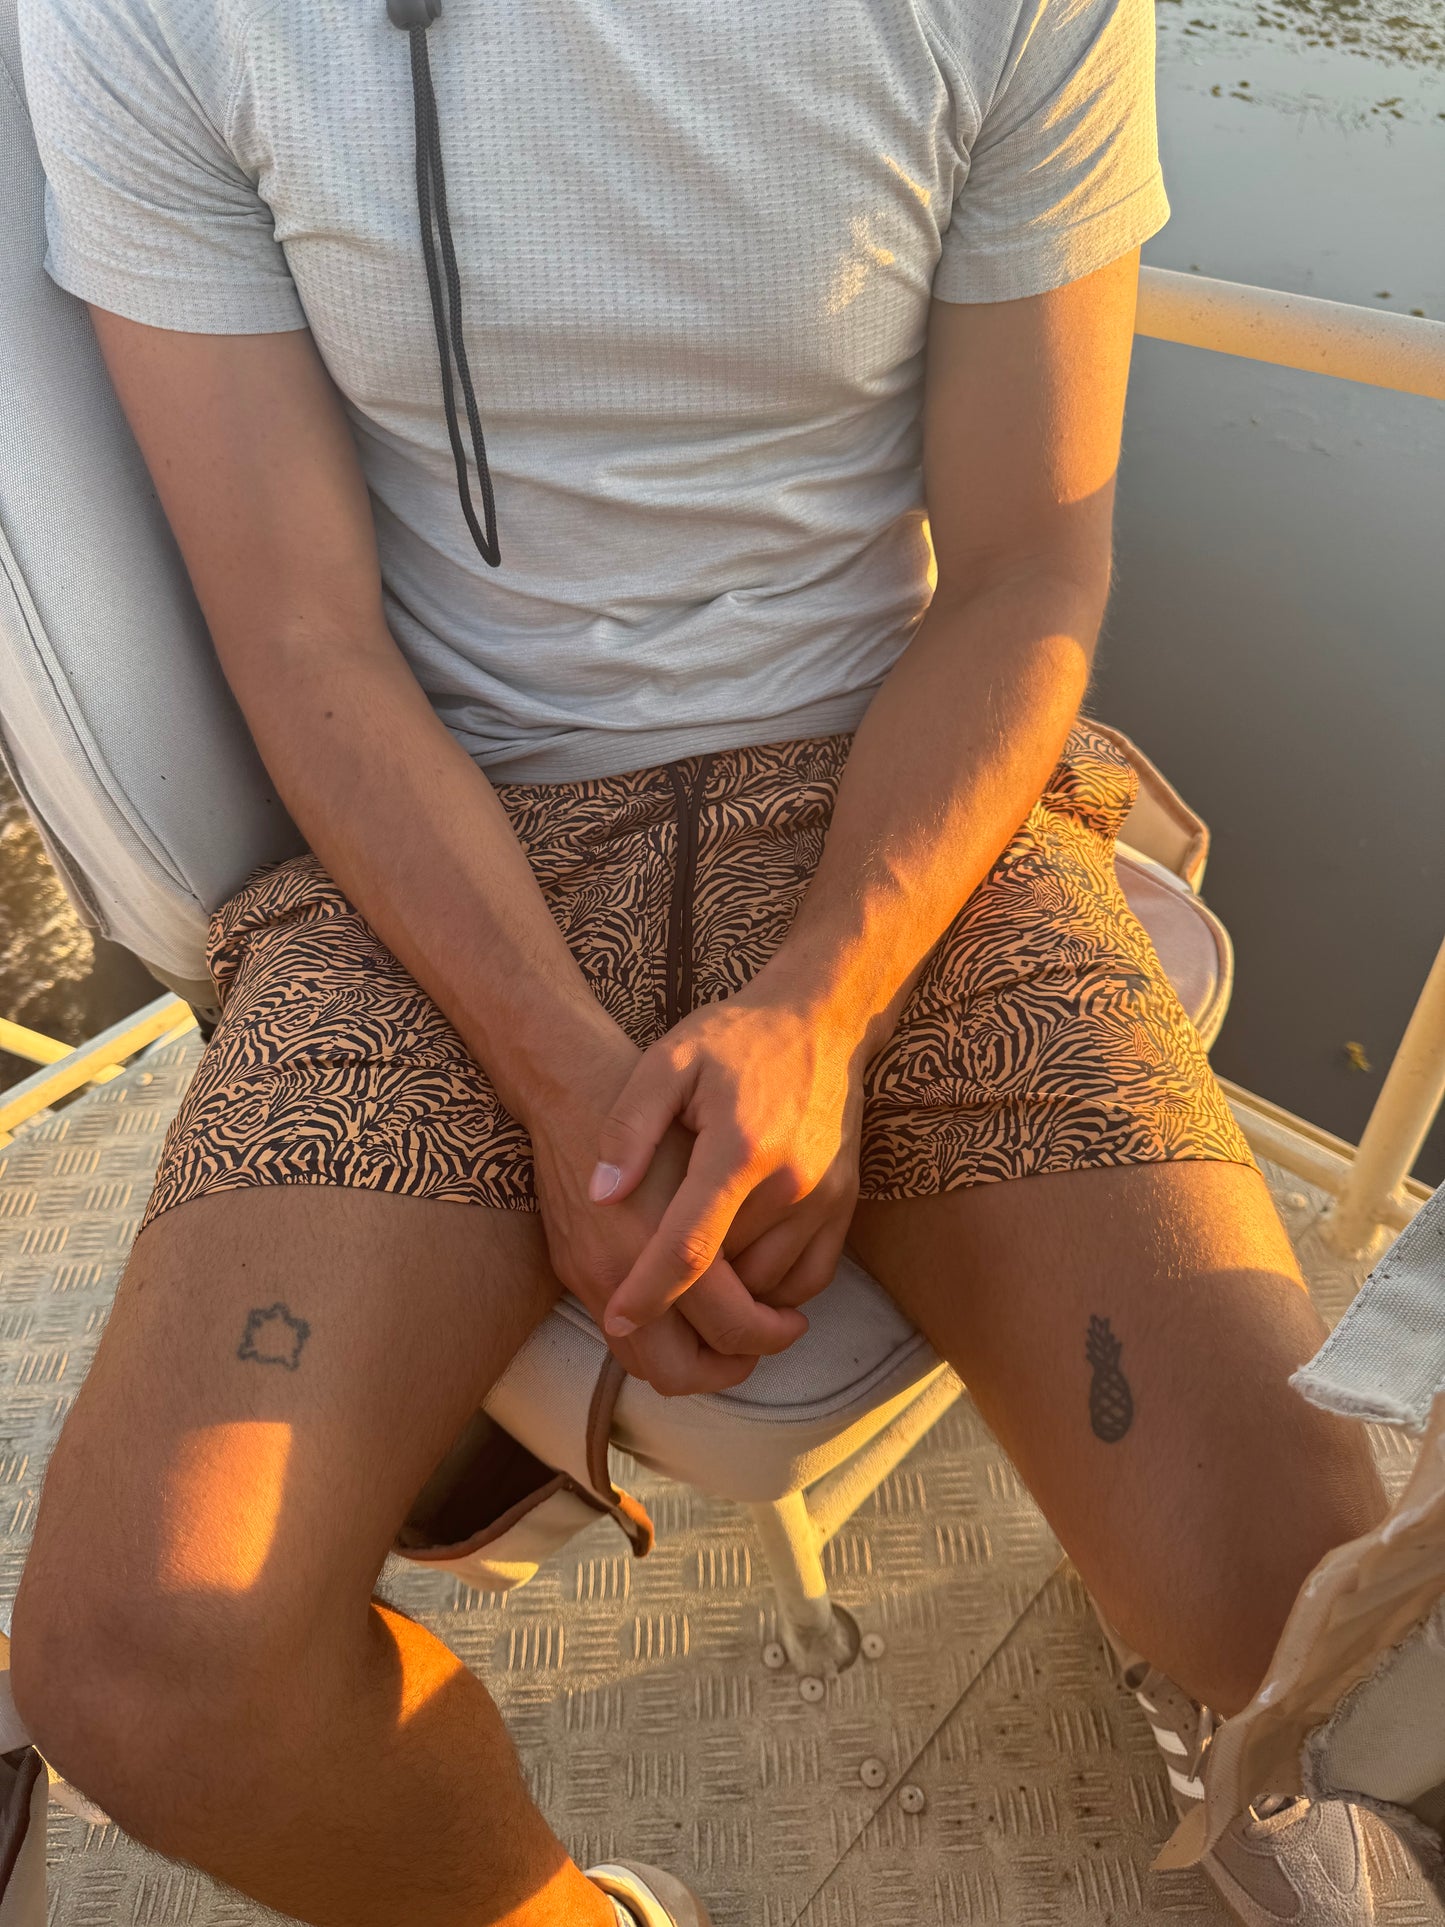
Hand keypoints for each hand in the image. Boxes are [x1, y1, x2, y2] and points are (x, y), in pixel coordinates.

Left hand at [526, 1046, 808, 1396]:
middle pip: (728, 1274)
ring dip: (729, 1291)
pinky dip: (774, 1287)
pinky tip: (741, 1268)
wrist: (822, 1020)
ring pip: (768, 1284)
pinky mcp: (846, 1204)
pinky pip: (810, 1277)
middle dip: (684, 1287)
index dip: (649, 1293)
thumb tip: (600, 1195)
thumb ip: (630, 1127)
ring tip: (693, 1267)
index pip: (690, 1248)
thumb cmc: (735, 1039)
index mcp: (738, 1149)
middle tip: (645, 1279)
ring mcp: (825, 1197)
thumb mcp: (668, 1061)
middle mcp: (790, 1182)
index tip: (617, 1319)